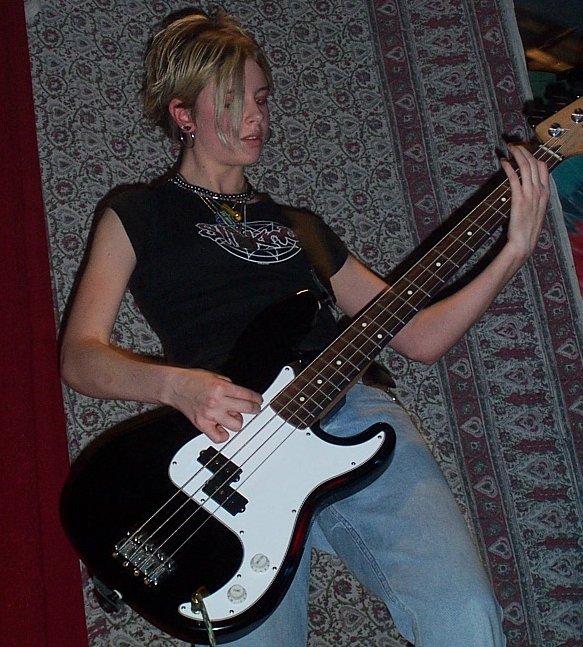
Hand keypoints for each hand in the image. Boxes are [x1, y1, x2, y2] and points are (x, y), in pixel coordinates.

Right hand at [166, 368, 262, 442]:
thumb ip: (230, 386)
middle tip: (255, 408)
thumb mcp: (215, 376)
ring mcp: (209, 415)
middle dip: (254, 409)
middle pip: (246, 409)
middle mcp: (216, 402)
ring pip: (236, 425)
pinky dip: (223, 434)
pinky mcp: (202, 425)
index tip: (259, 400)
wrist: (175, 387)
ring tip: (234, 416)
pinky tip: (223, 426)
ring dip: (238, 420)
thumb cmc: (193, 380)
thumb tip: (242, 395)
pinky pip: (219, 437)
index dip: (257, 398)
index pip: (247, 395)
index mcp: (221, 388)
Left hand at [501, 144, 549, 261]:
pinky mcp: (519, 200)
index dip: (533, 155)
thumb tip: (528, 186)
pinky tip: (503, 162)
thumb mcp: (536, 209)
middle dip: (524, 151)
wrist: (524, 243)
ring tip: (509, 148)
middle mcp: (539, 191)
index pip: (543, 167)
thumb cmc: (528, 228)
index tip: (523, 151)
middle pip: (534, 163)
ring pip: (525, 167)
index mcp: (545, 192)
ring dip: (516, 155)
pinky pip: (514, 179)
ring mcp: (530, 195)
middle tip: (514, 145)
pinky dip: (508, 168)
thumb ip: (534, 196)